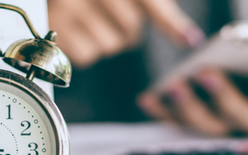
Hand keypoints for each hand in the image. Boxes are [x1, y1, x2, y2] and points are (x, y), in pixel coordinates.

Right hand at [48, 0, 203, 66]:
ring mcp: (70, 8)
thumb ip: (154, 7)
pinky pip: (88, 56)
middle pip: (131, 30)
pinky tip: (75, 31)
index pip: (150, 3)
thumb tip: (188, 37)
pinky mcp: (56, 29)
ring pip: (110, 46)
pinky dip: (85, 50)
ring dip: (105, 40)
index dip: (171, 23)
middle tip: (107, 14)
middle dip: (126, 29)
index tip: (190, 40)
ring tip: (88, 21)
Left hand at [137, 56, 247, 135]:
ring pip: (204, 123)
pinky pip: (177, 122)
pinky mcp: (198, 125)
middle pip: (238, 114)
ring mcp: (224, 128)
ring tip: (174, 85)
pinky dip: (160, 111)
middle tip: (206, 72)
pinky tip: (147, 99)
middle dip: (222, 94)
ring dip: (187, 105)